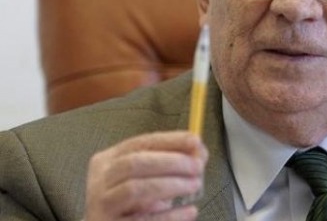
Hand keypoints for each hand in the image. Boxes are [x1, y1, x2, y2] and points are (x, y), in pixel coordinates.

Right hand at [84, 131, 206, 220]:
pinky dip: (170, 215)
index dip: (170, 140)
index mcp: (108, 160)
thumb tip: (199, 152)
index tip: (195, 141)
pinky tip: (189, 211)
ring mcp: (102, 205)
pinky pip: (143, 219)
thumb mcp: (145, 177)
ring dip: (170, 185)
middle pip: (134, 163)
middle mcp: (100, 180)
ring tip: (194, 185)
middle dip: (171, 162)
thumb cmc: (130, 203)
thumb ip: (169, 162)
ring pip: (135, 189)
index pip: (140, 143)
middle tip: (197, 166)